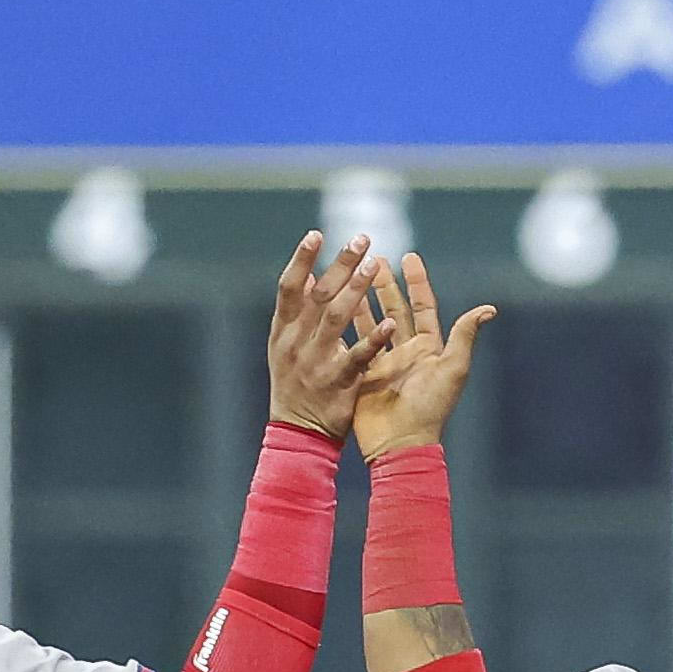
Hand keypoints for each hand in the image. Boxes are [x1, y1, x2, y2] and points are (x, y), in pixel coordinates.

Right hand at [261, 230, 391, 440]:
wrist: (298, 436)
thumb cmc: (294, 387)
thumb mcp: (287, 348)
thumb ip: (300, 314)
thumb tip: (309, 275)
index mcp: (283, 332)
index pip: (291, 288)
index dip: (301, 260)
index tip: (316, 235)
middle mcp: (296, 343)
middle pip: (319, 296)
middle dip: (339, 265)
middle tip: (361, 240)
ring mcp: (317, 362)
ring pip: (337, 319)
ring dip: (356, 290)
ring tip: (374, 266)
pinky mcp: (338, 382)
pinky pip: (359, 356)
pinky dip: (374, 338)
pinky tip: (389, 322)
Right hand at [351, 252, 495, 460]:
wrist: (400, 443)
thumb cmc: (430, 408)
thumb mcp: (452, 370)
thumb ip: (464, 337)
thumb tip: (487, 308)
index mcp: (428, 347)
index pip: (422, 306)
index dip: (416, 281)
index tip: (409, 256)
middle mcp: (405, 352)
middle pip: (395, 309)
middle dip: (385, 284)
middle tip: (374, 258)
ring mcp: (383, 363)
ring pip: (371, 323)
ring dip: (362, 299)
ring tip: (351, 276)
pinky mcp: (363, 375)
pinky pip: (354, 345)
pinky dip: (345, 326)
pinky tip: (334, 308)